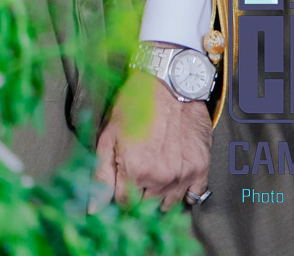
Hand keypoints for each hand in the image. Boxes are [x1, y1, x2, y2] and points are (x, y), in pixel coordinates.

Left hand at [92, 66, 213, 210]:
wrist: (170, 85)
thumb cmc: (134, 104)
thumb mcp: (108, 134)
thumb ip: (101, 174)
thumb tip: (93, 208)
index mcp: (134, 169)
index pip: (124, 204)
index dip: (119, 197)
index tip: (119, 187)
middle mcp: (160, 177)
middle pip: (146, 207)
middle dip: (137, 198)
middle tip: (135, 179)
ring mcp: (183, 175)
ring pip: (169, 205)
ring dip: (158, 198)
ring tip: (152, 177)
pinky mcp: (201, 169)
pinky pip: (193, 198)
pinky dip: (183, 194)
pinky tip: (173, 180)